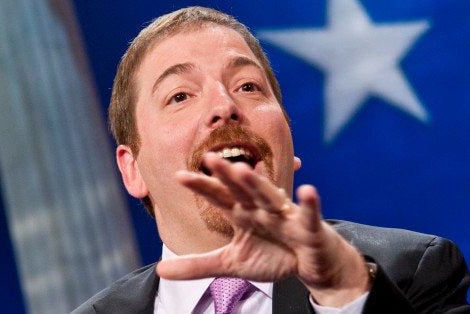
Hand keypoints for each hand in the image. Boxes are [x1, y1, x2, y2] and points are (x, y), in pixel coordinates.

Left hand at [156, 153, 370, 306]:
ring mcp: (285, 216)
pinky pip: (309, 216)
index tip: (179, 176)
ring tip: (244, 169)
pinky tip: (308, 191)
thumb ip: (197, 265)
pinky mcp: (309, 228)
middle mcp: (261, 209)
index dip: (202, 187)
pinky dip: (310, 205)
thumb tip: (160, 269)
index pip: (219, 197)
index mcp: (242, 213)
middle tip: (209, 157)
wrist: (310, 265)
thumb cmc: (272, 255)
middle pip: (242, 190)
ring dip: (258, 184)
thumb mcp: (231, 263)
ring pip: (270, 197)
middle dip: (227, 175)